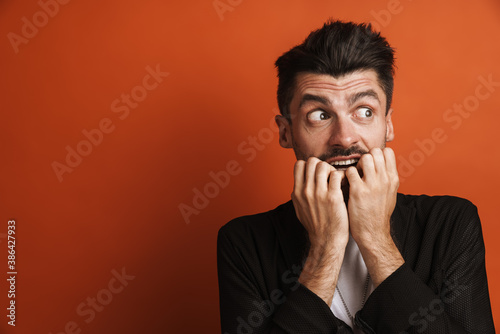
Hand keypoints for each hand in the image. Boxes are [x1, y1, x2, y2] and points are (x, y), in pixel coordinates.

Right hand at [292, 157, 348, 304]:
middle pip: (312, 162)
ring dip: (332, 170)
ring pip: (323, 165)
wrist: (327, 241)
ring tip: (336, 180)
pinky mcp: (333, 197)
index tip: (317, 173)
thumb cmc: (316, 226)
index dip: (309, 165)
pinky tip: (344, 185)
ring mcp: (319, 194)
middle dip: (322, 165)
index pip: (299, 165)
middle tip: (328, 176)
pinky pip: (337, 175)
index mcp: (297, 193)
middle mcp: (306, 191)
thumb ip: (298, 195)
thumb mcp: (299, 210)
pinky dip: (342, 176)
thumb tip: (298, 184)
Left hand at [345, 147, 403, 285]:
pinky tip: (346, 184)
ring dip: (356, 164)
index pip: (387, 152)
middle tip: (360, 170)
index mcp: (393, 179)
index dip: (376, 154)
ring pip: (364, 158)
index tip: (370, 164)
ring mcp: (372, 185)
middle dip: (365, 157)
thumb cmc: (378, 212)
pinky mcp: (358, 191)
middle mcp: (385, 180)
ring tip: (354, 176)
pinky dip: (346, 175)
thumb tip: (382, 162)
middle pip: (375, 152)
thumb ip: (386, 177)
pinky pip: (350, 171)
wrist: (373, 232)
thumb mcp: (390, 192)